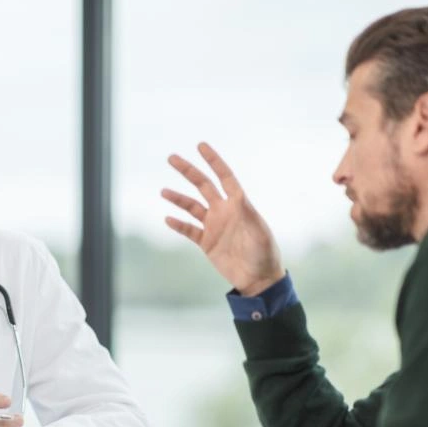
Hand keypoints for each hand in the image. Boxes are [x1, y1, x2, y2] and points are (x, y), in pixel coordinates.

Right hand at [162, 143, 284, 295]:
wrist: (258, 280)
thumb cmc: (264, 254)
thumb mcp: (260, 232)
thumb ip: (248, 213)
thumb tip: (237, 196)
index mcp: (238, 205)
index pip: (224, 177)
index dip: (213, 161)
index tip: (201, 146)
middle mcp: (224, 211)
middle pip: (202, 186)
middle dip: (188, 171)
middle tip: (172, 158)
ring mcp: (213, 226)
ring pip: (191, 206)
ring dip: (178, 198)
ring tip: (163, 191)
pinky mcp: (206, 242)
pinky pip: (189, 230)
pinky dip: (178, 224)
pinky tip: (168, 219)